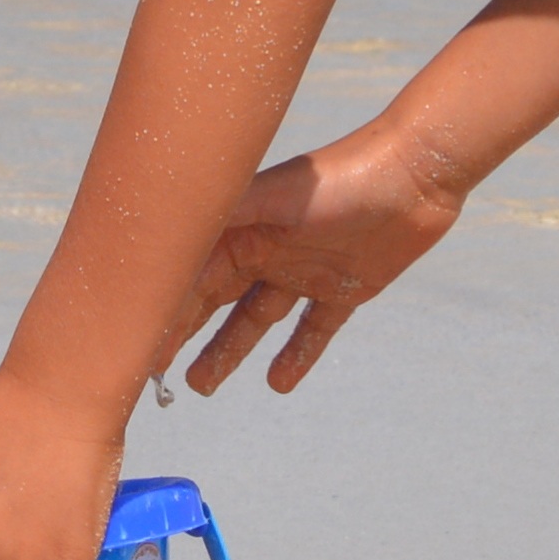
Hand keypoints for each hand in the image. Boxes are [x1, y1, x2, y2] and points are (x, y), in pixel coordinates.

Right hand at [161, 116, 466, 395]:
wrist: (417, 173)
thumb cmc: (342, 177)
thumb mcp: (275, 195)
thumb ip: (222, 210)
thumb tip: (160, 219)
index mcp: (244, 229)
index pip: (193, 277)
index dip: (166, 311)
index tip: (141, 344)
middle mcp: (267, 249)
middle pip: (215, 301)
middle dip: (184, 334)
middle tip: (156, 375)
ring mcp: (304, 271)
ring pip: (255, 319)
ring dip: (228, 350)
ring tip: (200, 386)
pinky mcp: (344, 288)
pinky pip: (314, 329)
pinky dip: (298, 355)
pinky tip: (279, 384)